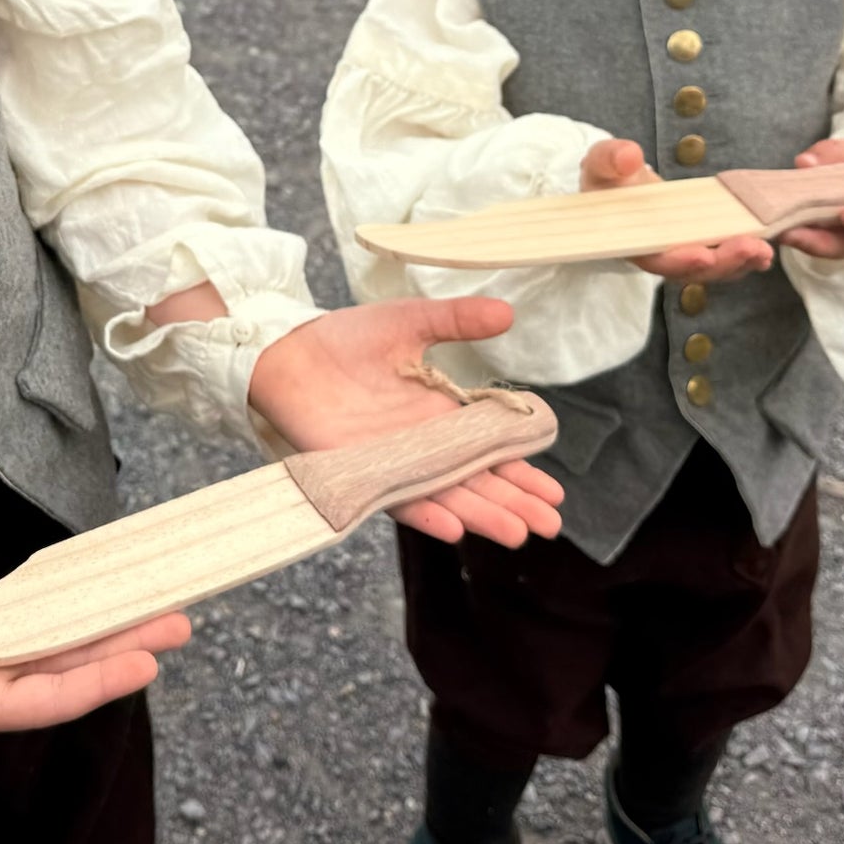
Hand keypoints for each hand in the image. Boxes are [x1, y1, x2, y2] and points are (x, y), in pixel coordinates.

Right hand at [0, 576, 191, 771]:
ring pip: (59, 634)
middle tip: (180, 622)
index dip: (93, 684)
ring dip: (106, 620)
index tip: (144, 665)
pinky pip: (33, 607)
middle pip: (67, 664)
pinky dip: (68, 595)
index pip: (42, 698)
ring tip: (159, 602)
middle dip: (123, 645)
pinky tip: (101, 584)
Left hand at [246, 297, 562, 548]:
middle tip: (551, 523)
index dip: (521, 468)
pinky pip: (396, 499)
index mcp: (440, 414)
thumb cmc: (348, 338)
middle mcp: (422, 445)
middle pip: (476, 480)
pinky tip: (455, 528)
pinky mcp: (358, 472)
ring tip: (517, 532)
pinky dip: (425, 513)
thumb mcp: (410, 321)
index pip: (491, 448)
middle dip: (514, 501)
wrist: (287, 350)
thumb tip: (509, 311)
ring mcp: (392, 462)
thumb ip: (457, 320)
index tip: (556, 489)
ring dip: (481, 514)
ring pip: (446, 495)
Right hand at [584, 139, 775, 284]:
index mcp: (631, 240)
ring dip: (739, 262)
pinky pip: (722, 257)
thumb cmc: (607, 176)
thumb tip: (629, 156)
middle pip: (692, 269)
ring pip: (712, 268)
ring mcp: (681, 251)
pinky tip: (765, 251)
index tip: (702, 256)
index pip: (655, 258)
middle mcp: (658, 253)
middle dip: (723, 262)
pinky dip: (743, 256)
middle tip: (751, 248)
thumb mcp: (601, 162)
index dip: (679, 260)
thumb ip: (611, 159)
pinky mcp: (699, 243)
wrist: (616, 183)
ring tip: (765, 251)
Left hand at [776, 136, 843, 260]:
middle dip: (816, 242)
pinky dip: (784, 228)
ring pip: (815, 247)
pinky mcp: (809, 233)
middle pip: (841, 248)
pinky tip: (766, 220)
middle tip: (792, 232)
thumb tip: (806, 162)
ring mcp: (833, 238)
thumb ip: (839, 154)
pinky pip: (798, 235)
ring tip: (773, 228)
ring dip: (793, 238)